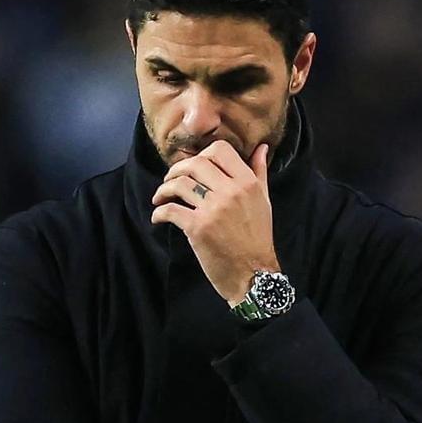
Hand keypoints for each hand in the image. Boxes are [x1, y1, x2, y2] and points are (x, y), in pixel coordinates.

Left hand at [151, 139, 279, 304]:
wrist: (254, 274)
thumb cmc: (258, 238)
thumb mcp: (263, 201)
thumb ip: (260, 172)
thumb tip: (262, 148)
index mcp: (247, 183)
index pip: (220, 150)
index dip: (202, 154)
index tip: (193, 167)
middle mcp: (231, 192)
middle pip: (195, 164)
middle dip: (176, 170)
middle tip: (170, 181)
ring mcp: (213, 209)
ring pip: (179, 184)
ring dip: (164, 189)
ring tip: (161, 197)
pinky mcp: (198, 228)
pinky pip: (171, 210)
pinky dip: (159, 213)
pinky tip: (158, 217)